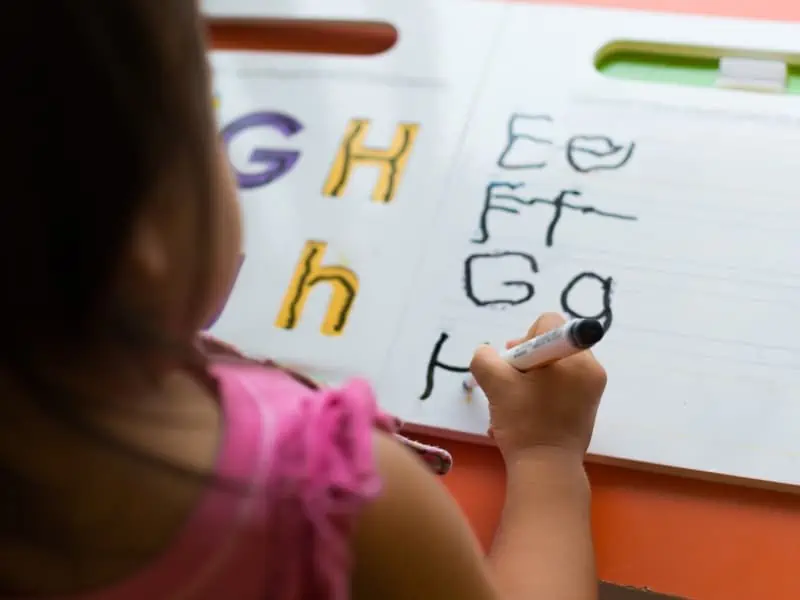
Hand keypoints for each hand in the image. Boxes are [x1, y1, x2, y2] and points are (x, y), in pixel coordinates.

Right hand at [469, 313, 606, 462]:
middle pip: (550, 344)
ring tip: (514, 402)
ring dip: (529, 378)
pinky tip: (524, 413)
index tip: (514, 365)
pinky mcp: (587, 406)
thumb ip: (485, 358)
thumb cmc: (524, 424)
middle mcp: (591, 368)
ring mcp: (591, 389)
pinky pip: (561, 385)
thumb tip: (491, 354)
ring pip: (553, 366)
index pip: (547, 323)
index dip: (524, 339)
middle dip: (525, 360)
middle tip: (510, 384)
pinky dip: (541, 392)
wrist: (546, 470)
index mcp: (575, 358)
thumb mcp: (496, 384)